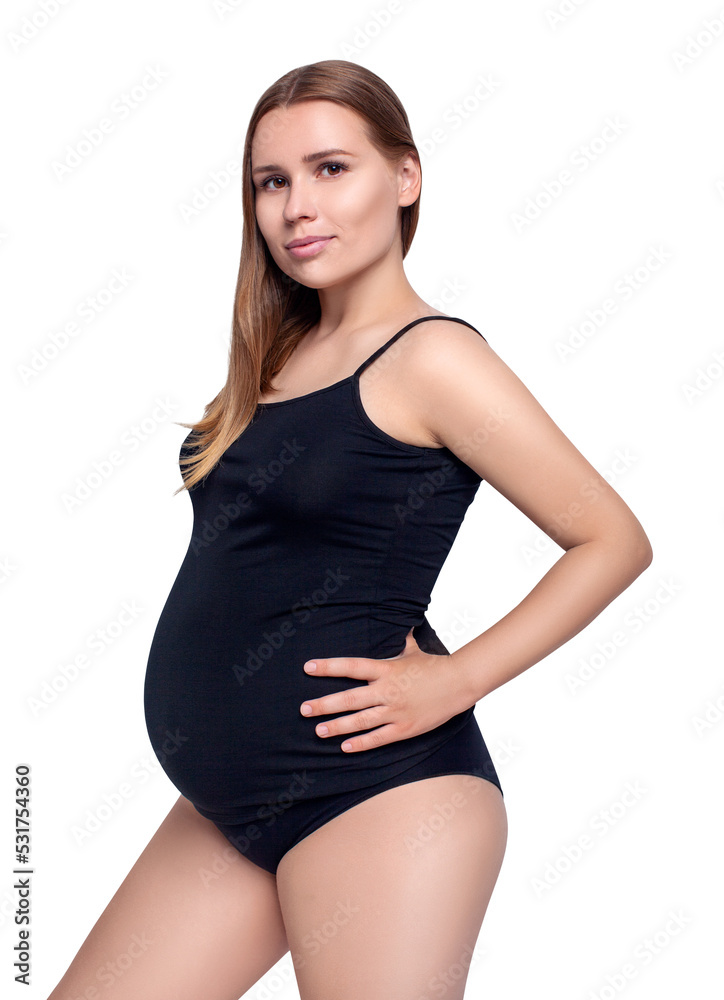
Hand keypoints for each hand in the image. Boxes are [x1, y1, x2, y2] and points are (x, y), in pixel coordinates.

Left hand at [299, 628, 474, 752]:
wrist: (459, 684)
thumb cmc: (434, 666)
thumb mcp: (414, 650)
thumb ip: (402, 640)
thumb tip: (403, 623)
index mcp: (387, 670)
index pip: (351, 667)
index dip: (329, 667)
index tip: (309, 667)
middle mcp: (387, 691)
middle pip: (349, 699)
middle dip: (324, 704)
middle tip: (304, 709)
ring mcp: (395, 711)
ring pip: (360, 721)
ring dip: (337, 726)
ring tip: (318, 730)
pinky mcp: (404, 728)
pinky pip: (378, 738)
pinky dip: (360, 743)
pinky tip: (345, 746)